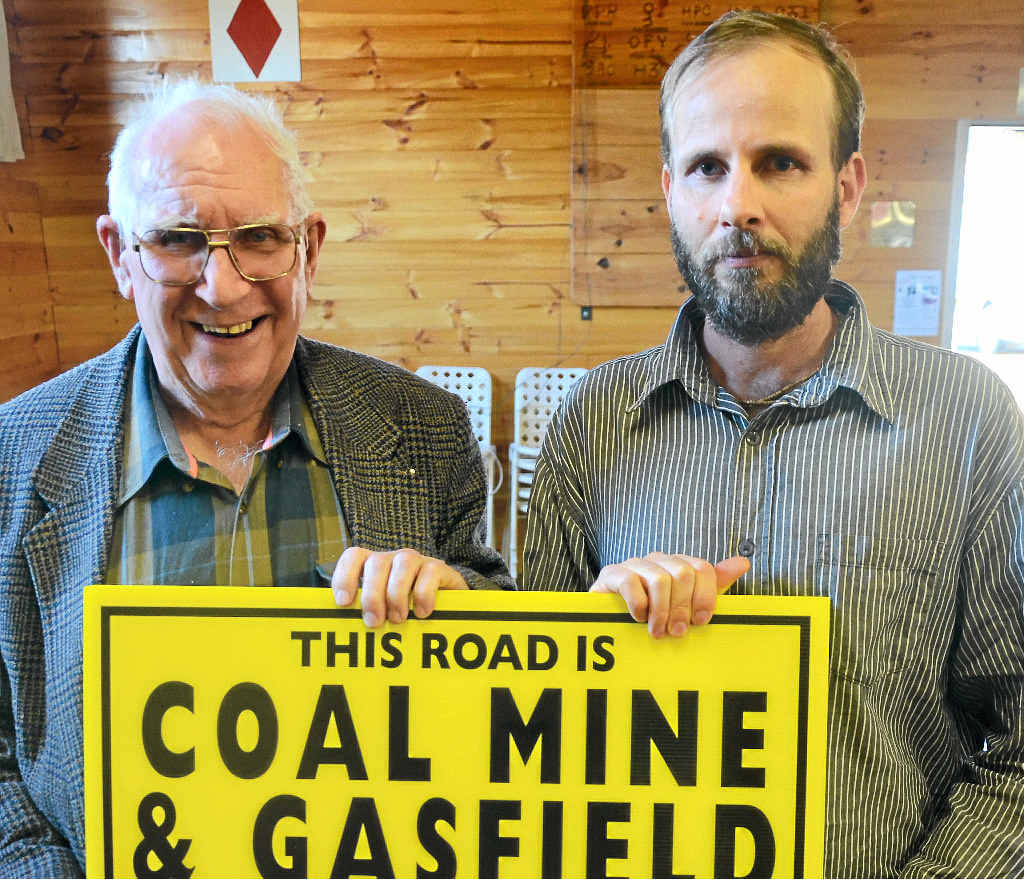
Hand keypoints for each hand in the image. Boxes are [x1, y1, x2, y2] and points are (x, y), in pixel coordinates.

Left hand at [331, 547, 468, 626]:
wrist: (449, 610)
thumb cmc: (408, 615)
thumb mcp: (384, 615)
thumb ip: (367, 616)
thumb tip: (344, 633)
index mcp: (374, 567)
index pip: (354, 557)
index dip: (345, 576)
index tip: (343, 603)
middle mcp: (394, 559)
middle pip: (377, 562)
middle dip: (372, 595)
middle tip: (374, 622)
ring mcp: (418, 561)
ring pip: (403, 563)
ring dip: (397, 594)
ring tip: (398, 620)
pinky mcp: (440, 568)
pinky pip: (430, 572)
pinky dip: (423, 594)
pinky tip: (422, 613)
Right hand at [589, 552, 749, 638]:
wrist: (611, 619)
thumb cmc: (654, 614)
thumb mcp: (687, 604)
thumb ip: (713, 584)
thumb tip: (743, 563)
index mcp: (679, 564)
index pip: (702, 568)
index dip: (705, 596)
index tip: (701, 622)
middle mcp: (658, 559)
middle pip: (682, 573)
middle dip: (682, 608)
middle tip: (677, 633)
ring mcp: (634, 564)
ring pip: (659, 578)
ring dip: (661, 611)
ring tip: (657, 632)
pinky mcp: (612, 573)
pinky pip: (630, 582)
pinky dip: (638, 604)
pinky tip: (638, 618)